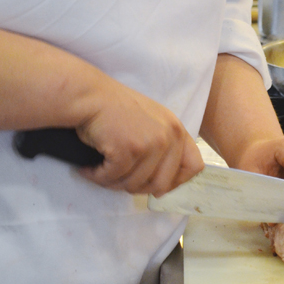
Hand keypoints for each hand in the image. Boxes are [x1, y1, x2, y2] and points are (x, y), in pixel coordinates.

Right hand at [74, 78, 203, 195]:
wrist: (91, 95)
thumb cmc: (115, 110)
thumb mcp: (152, 123)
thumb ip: (164, 148)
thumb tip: (163, 188)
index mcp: (177, 130)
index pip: (194, 167)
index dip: (175, 182)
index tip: (154, 184)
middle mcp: (169, 136)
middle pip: (161, 185)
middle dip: (136, 187)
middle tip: (117, 178)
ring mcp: (151, 143)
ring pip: (134, 185)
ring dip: (112, 182)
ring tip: (100, 170)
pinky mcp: (129, 149)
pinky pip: (113, 178)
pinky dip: (97, 177)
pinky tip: (89, 168)